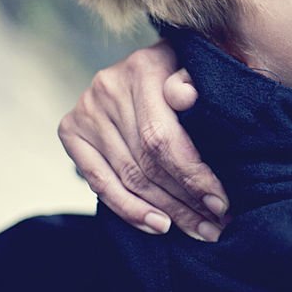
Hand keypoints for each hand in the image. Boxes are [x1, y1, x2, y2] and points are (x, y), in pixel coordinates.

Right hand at [58, 41, 228, 241]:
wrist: (150, 61)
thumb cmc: (185, 70)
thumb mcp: (200, 66)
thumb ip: (196, 81)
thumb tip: (184, 97)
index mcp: (144, 68)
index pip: (163, 138)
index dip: (192, 175)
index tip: (221, 202)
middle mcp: (108, 88)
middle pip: (147, 163)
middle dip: (185, 201)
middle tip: (215, 226)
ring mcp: (86, 111)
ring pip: (128, 178)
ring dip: (165, 211)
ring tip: (198, 230)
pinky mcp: (70, 131)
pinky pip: (99, 182)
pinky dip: (129, 209)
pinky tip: (157, 225)